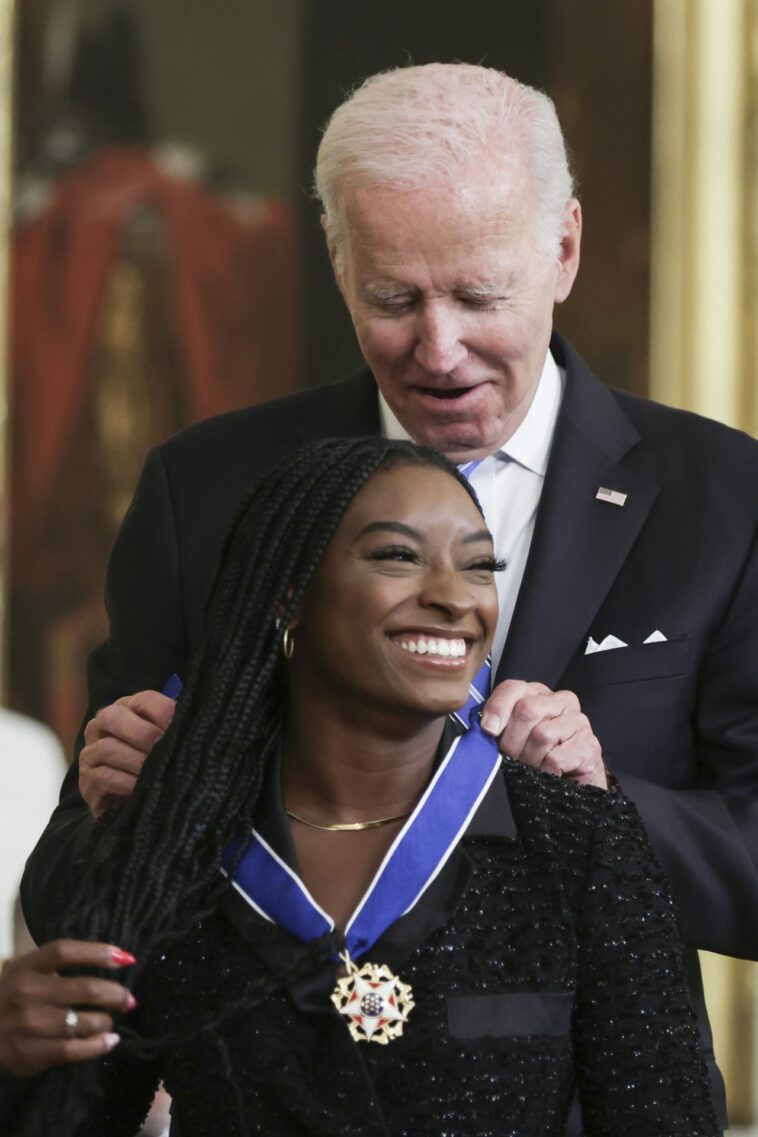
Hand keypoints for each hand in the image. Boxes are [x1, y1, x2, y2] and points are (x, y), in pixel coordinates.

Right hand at [0, 940, 135, 1076]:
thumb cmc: (14, 994)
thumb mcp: (28, 970)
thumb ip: (59, 966)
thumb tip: (115, 961)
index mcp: (26, 967)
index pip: (65, 952)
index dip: (98, 952)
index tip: (126, 958)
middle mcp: (26, 994)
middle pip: (85, 989)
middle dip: (116, 994)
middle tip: (128, 999)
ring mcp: (26, 1026)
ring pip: (83, 1022)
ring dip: (106, 1021)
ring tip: (110, 1021)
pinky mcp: (28, 1054)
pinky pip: (72, 1050)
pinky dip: (97, 1046)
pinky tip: (108, 1041)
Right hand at [80, 690, 175, 816]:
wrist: (127, 803)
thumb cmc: (152, 766)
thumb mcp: (165, 746)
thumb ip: (174, 732)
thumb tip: (192, 729)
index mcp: (126, 709)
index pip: (143, 700)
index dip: (161, 711)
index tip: (178, 726)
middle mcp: (101, 726)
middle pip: (113, 717)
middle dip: (141, 732)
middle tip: (161, 746)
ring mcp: (90, 754)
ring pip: (108, 748)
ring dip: (136, 760)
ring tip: (156, 770)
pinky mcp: (87, 782)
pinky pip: (103, 777)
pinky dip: (126, 782)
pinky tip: (141, 787)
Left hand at [480, 679, 606, 788]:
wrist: (569, 787)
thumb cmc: (536, 759)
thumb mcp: (512, 738)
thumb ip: (498, 725)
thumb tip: (486, 726)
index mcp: (539, 694)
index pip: (514, 688)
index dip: (498, 708)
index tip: (489, 730)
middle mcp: (562, 701)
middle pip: (527, 710)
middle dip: (512, 741)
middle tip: (512, 759)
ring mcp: (579, 722)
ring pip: (541, 735)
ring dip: (529, 759)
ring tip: (530, 770)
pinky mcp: (589, 746)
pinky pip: (555, 758)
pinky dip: (544, 772)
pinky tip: (547, 775)